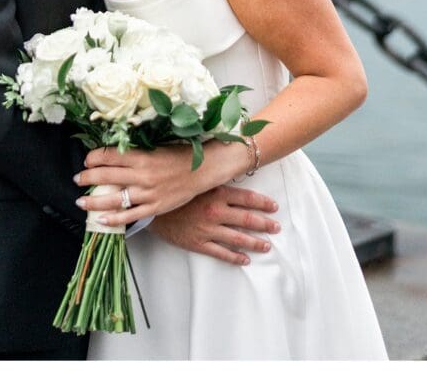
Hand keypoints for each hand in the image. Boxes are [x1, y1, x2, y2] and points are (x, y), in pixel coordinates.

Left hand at [74, 145, 214, 225]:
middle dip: (87, 177)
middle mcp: (142, 175)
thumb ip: (135, 153)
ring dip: (94, 201)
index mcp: (142, 156)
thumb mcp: (155, 148)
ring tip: (81, 202)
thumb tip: (113, 156)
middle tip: (78, 178)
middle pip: (106, 176)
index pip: (110, 156)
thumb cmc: (179, 156)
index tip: (87, 160)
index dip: (94, 158)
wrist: (202, 170)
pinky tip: (101, 219)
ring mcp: (148, 193)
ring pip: (114, 199)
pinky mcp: (154, 207)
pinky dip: (114, 218)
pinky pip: (130, 215)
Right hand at [149, 184, 280, 265]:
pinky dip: (235, 257)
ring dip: (255, 242)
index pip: (247, 198)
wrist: (149, 206)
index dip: (263, 203)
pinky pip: (221, 253)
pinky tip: (245, 259)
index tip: (274, 207)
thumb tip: (230, 168)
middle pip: (247, 219)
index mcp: (216, 193)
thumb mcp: (195, 178)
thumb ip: (213, 177)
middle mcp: (215, 212)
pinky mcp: (198, 243)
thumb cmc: (172, 188)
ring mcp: (208, 229)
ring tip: (266, 245)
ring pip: (238, 239)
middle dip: (264, 224)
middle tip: (277, 227)